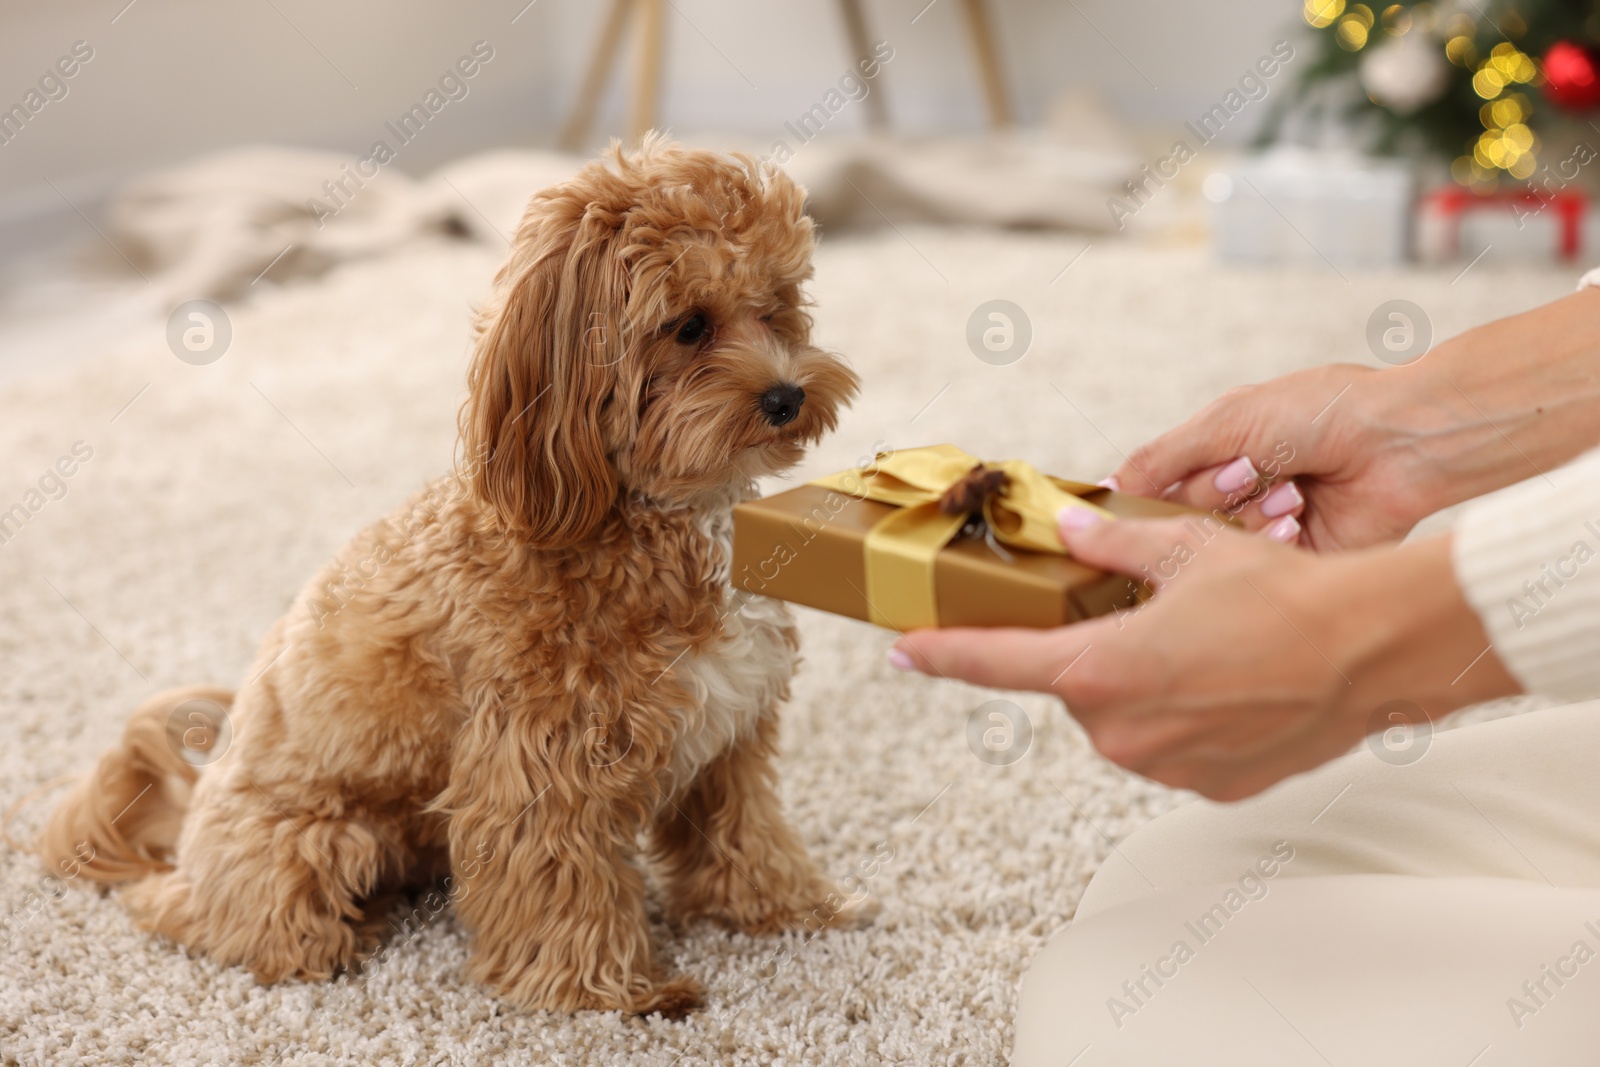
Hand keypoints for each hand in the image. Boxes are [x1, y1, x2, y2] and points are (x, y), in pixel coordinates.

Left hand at [889, 511, 1519, 799]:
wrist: (1371, 654)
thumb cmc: (1281, 595)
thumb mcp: (1185, 550)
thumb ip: (1110, 544)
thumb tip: (1062, 528)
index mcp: (1099, 670)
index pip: (995, 664)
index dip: (942, 653)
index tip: (902, 648)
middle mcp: (1120, 730)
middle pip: (1073, 686)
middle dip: (1094, 650)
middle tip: (1148, 612)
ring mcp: (1163, 766)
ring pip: (1121, 717)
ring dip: (1141, 683)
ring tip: (1205, 646)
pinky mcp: (1208, 787)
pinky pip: (1170, 745)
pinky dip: (1185, 716)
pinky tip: (1231, 684)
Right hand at [1109, 363, 1436, 551]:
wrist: (1400, 439)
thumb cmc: (1320, 412)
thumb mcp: (1226, 421)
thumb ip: (1159, 459)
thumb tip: (1100, 490)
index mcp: (1213, 457)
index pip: (1154, 492)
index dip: (1158, 493)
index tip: (1164, 489)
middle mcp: (1233, 497)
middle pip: (1182, 521)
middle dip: (1214, 495)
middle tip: (1250, 472)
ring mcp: (1262, 530)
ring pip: (1217, 546)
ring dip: (1248, 514)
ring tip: (1290, 489)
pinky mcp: (1295, 561)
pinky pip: (1256, 565)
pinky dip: (1271, 539)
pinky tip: (1298, 516)